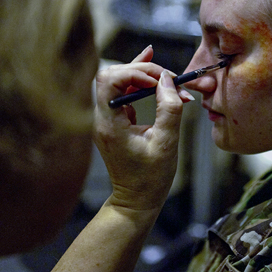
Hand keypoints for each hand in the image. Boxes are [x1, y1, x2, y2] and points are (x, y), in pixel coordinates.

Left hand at [93, 46, 192, 211]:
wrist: (137, 201)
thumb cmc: (151, 178)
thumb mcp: (166, 143)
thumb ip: (169, 109)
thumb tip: (168, 81)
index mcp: (110, 124)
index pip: (111, 80)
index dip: (135, 72)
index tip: (159, 81)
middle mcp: (102, 118)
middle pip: (113, 76)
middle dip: (142, 70)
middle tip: (168, 77)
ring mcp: (107, 119)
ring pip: (118, 82)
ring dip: (143, 75)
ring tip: (166, 72)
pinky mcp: (115, 121)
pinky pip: (123, 94)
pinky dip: (139, 83)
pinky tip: (154, 75)